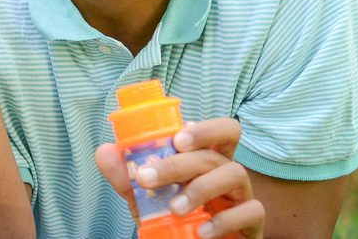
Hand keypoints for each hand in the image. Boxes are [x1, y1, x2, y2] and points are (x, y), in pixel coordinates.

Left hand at [95, 119, 263, 238]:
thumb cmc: (175, 221)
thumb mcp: (146, 201)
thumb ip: (127, 178)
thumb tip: (104, 151)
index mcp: (207, 161)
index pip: (220, 131)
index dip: (204, 129)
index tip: (176, 139)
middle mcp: (227, 174)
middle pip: (215, 154)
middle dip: (180, 163)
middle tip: (149, 178)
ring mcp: (243, 197)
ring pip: (236, 174)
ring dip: (200, 188)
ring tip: (174, 208)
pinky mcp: (253, 223)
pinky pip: (251, 211)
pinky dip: (226, 220)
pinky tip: (202, 231)